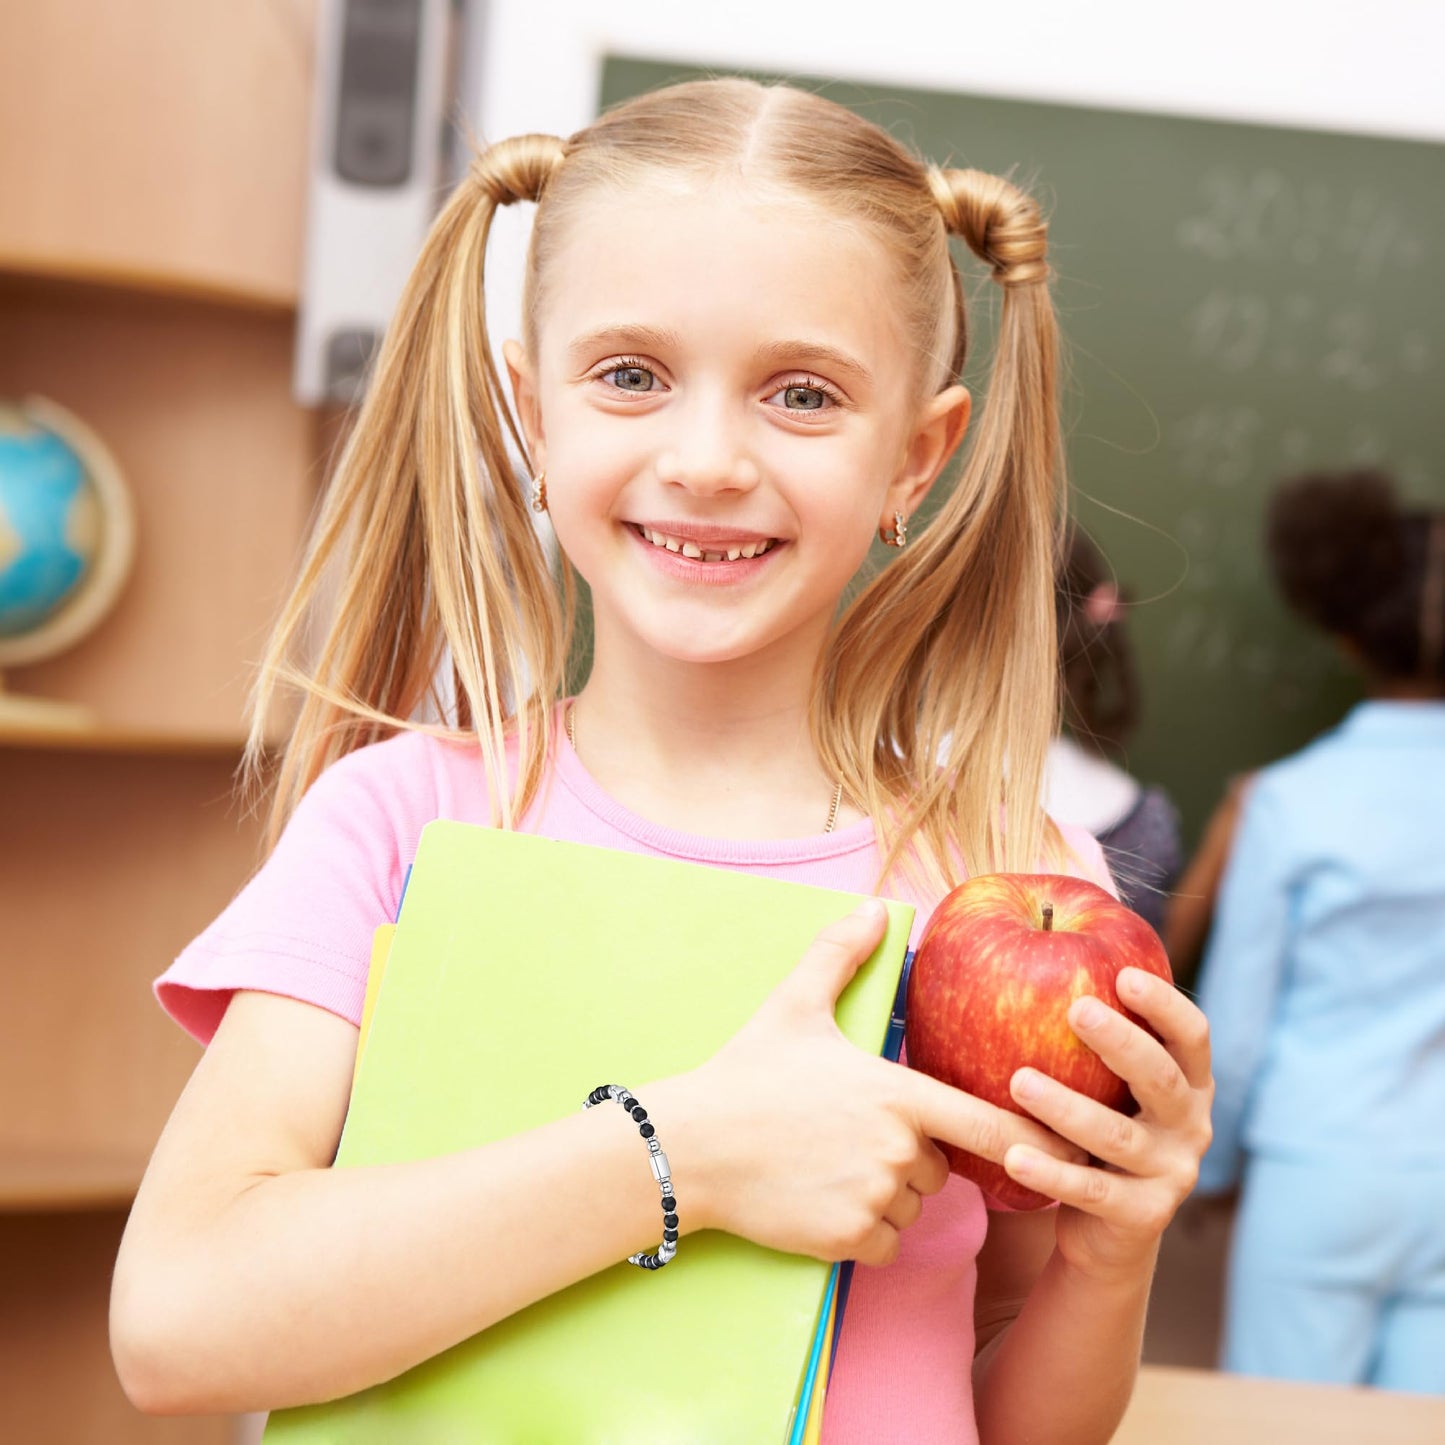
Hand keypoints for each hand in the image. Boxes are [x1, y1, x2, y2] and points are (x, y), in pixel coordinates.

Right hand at [666, 902, 1084, 1267]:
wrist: (693, 1144)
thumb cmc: (748, 1073)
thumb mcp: (794, 1005)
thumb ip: (840, 956)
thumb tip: (874, 907)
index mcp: (897, 1092)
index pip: (989, 1123)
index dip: (1030, 1136)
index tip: (1061, 1143)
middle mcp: (898, 1148)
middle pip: (939, 1168)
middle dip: (912, 1159)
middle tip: (853, 1138)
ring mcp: (874, 1196)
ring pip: (911, 1208)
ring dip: (886, 1197)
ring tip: (828, 1166)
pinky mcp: (848, 1239)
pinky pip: (884, 1243)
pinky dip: (864, 1233)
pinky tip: (821, 1203)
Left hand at [999, 968, 1214, 1282]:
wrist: (1108, 1231)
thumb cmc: (1094, 1130)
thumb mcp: (1105, 1085)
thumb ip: (1089, 1038)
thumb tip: (1029, 950)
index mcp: (1189, 1083)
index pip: (1192, 1036)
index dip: (1164, 1004)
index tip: (1123, 973)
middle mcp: (1191, 1125)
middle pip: (1162, 1078)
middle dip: (1122, 1042)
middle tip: (1075, 1010)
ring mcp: (1172, 1174)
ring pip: (1118, 1137)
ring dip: (1068, 1107)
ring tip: (1019, 1081)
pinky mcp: (1144, 1218)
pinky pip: (1091, 1192)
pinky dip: (1051, 1173)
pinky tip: (1013, 1154)